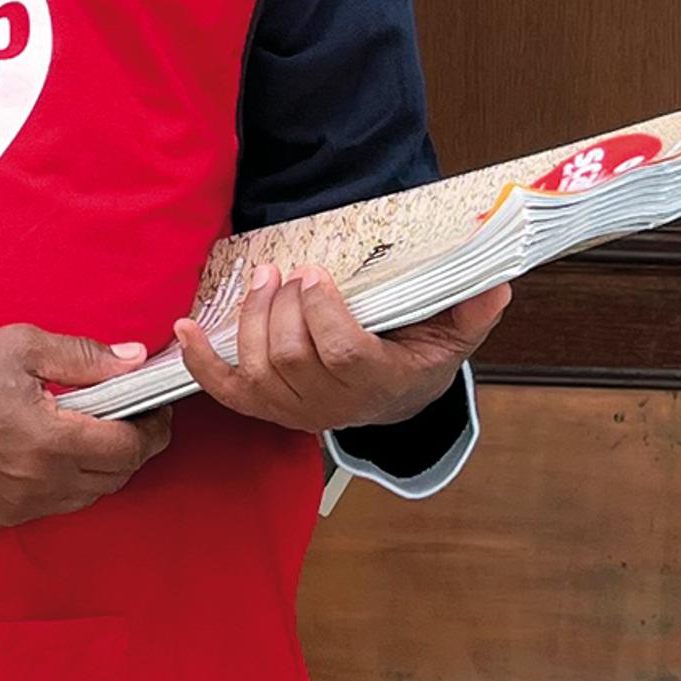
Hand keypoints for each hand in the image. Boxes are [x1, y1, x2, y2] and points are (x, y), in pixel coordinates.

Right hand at [0, 322, 171, 526]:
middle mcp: (38, 482)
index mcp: (50, 440)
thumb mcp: (21, 345)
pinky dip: (68, 483)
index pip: (129, 449)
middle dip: (134, 448)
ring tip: (93, 431)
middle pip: (116, 477)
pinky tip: (55, 452)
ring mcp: (18, 505)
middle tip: (131, 416)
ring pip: (88, 496)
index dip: (153, 428)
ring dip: (103, 468)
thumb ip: (86, 357)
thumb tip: (134, 359)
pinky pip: (54, 506)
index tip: (154, 408)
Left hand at [174, 272, 509, 441]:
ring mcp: (294, 410)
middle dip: (283, 307)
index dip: (322, 314)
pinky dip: (201, 361)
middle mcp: (332, 405)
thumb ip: (473, 311)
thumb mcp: (454, 336)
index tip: (315, 274)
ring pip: (260, 367)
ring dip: (251, 318)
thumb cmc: (418, 358)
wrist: (393, 401)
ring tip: (261, 278)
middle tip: (287, 270)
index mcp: (378, 382)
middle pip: (293, 356)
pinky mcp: (265, 407)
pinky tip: (184, 328)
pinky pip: (226, 390)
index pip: (342, 352)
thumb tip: (496, 286)